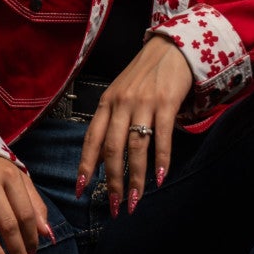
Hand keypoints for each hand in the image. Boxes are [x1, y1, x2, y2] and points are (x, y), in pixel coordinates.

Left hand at [77, 35, 192, 215]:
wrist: (171, 47)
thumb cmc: (145, 75)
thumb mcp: (121, 94)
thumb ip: (112, 122)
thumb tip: (104, 159)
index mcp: (106, 103)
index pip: (92, 139)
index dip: (85, 166)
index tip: (81, 190)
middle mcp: (121, 103)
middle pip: (111, 149)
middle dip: (112, 181)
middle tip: (114, 206)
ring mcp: (143, 103)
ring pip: (135, 147)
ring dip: (134, 178)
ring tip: (134, 200)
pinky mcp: (165, 102)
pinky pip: (161, 136)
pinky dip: (160, 159)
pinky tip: (160, 177)